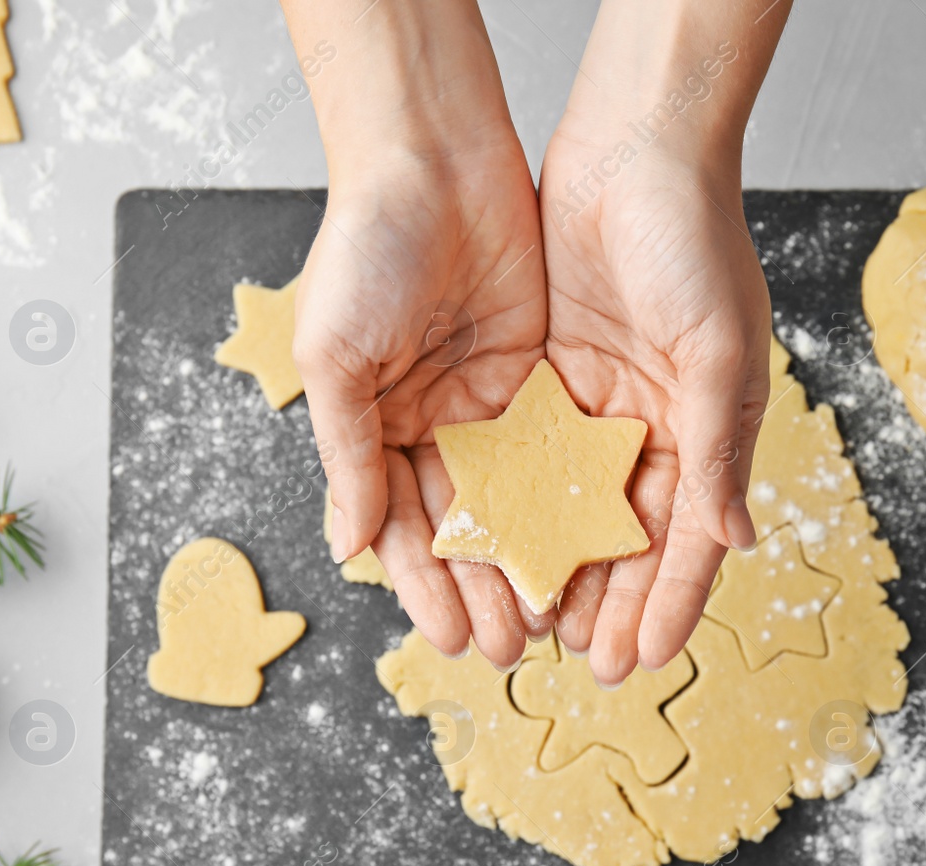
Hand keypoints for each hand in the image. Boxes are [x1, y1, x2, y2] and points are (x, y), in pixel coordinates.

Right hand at [284, 0, 549, 668]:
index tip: (449, 639)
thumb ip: (349, 453)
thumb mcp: (338, 357)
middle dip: (484, 588)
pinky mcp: (542, 375)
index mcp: (376, 426)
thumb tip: (347, 547)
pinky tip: (587, 547)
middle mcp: (435, 425)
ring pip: (518, 500)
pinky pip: (558, 450)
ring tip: (554, 620)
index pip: (403, 526)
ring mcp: (492, 404)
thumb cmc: (366, 249)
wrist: (434, 157)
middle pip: (466, 526)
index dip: (426, 585)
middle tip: (511, 649)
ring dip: (531, 559)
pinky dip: (569, 500)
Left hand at [539, 130, 771, 684]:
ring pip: (574, 506)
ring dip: (559, 566)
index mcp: (705, 424)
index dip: (669, 601)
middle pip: (629, 534)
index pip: (688, 535)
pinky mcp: (548, 376)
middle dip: (612, 600)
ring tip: (536, 626)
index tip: (644, 660)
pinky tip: (497, 549)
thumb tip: (734, 541)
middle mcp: (653, 424)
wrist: (634, 148)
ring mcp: (598, 404)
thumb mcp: (715, 351)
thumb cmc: (694, 241)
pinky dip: (517, 503)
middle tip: (587, 662)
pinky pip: (529, 455)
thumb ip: (717, 449)